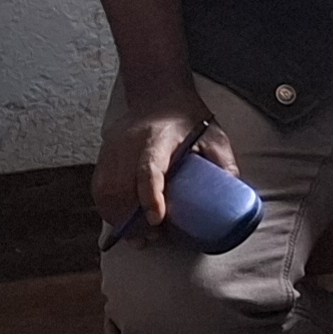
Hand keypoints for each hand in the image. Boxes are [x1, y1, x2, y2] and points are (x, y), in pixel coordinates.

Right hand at [96, 84, 225, 228]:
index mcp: (158, 138)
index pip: (148, 169)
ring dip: (118, 218)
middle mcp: (130, 143)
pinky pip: (99, 189)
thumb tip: (233, 196)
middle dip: (133, 218)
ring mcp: (113, 149)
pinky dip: (108, 210)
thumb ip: (223, 164)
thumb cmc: (187, 119)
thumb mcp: (213, 136)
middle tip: (152, 238)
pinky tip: (122, 222)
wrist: (159, 95)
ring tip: (137, 236)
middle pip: (121, 186)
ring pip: (105, 191)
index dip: (150, 196)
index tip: (157, 220)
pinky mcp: (104, 155)